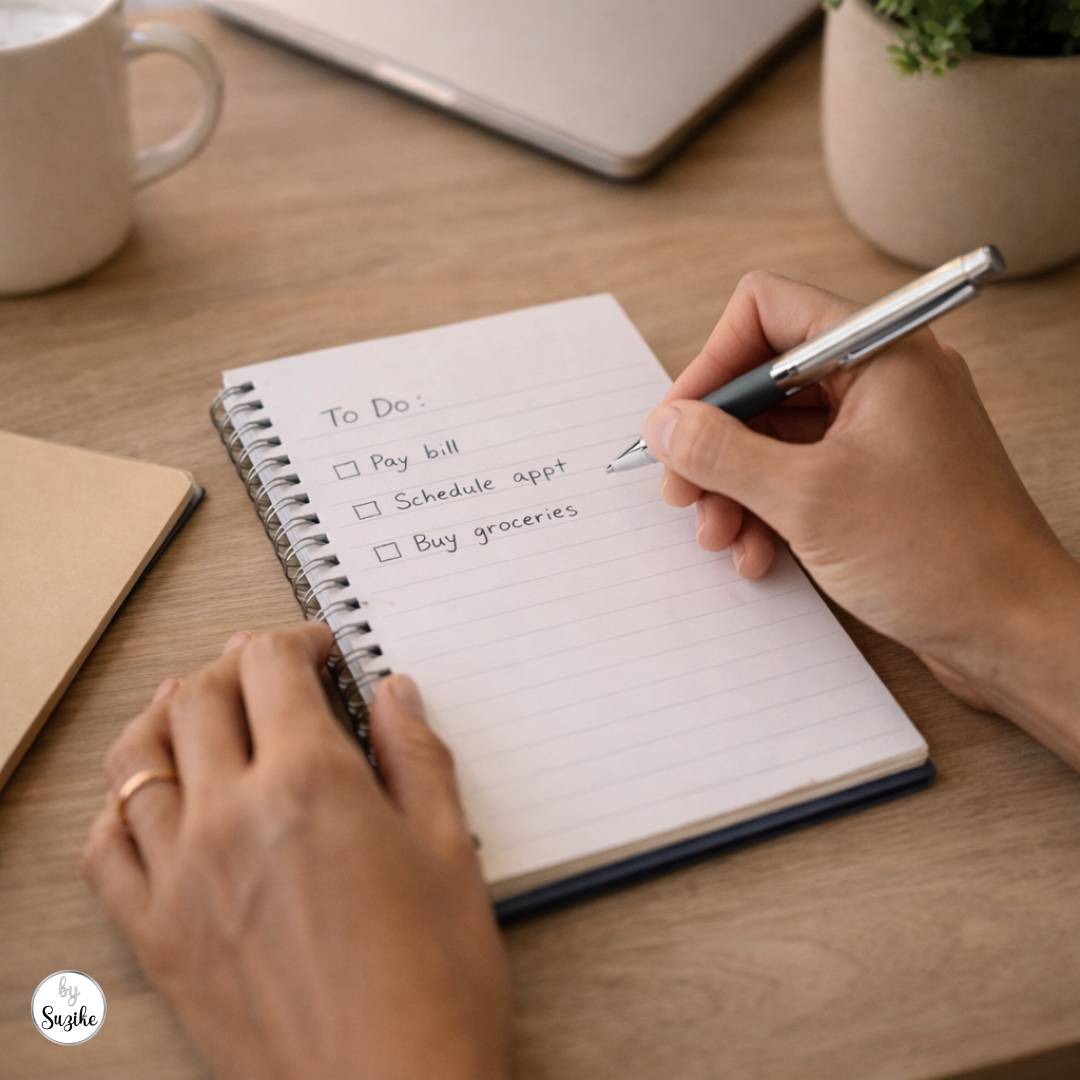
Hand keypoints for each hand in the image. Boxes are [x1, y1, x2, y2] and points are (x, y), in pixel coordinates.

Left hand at [82, 624, 509, 1079]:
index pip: (272, 666)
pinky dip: (121, 804)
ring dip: (168, 714)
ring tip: (198, 708)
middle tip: (269, 670)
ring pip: (139, 758)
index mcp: (311, 784)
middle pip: (202, 696)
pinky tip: (152, 798)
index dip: (295, 638)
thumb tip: (396, 693)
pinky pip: (106, 847)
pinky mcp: (156, 936)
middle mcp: (231, 816)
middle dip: (237, 664)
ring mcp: (180, 877)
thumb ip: (418, 756)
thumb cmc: (435, 984)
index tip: (318, 646)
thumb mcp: (450, 852)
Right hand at [644, 271, 1079, 766]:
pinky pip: (801, 473)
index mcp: (880, 352)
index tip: (678, 424)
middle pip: (764, 382)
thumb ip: (721, 451)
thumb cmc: (935, 554)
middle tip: (684, 493)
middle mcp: (881, 379)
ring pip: (776, 435)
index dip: (712, 365)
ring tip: (720, 537)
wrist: (1009, 630)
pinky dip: (768, 509)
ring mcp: (880, 430)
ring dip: (735, 485)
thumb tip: (664, 423)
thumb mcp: (806, 498)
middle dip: (716, 442)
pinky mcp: (876, 478)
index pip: (766, 312)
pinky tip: (757, 555)